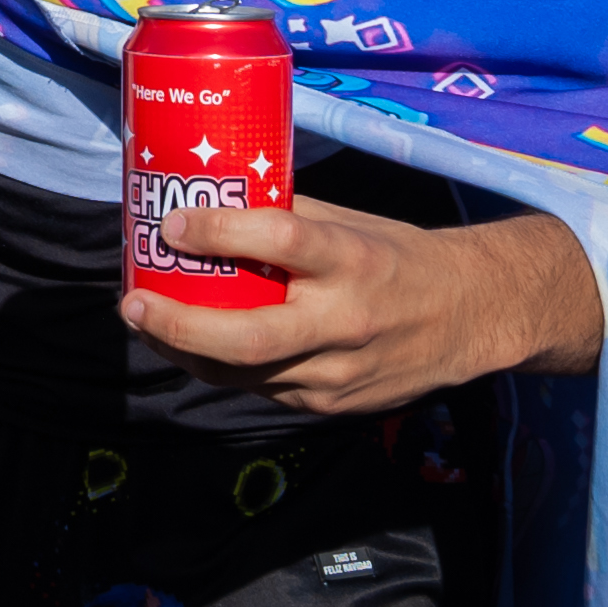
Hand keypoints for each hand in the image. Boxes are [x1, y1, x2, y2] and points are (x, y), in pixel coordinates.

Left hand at [121, 200, 601, 412]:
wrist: (474, 318)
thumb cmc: (400, 256)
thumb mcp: (352, 222)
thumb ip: (287, 217)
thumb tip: (210, 200)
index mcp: (354, 259)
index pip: (280, 241)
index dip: (219, 232)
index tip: (172, 223)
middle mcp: (346, 321)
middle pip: (250, 337)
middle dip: (180, 325)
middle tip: (133, 304)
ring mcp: (339, 374)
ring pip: (245, 373)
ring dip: (186, 350)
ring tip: (148, 322)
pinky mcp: (332, 406)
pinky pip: (262, 389)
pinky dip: (222, 368)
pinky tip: (193, 345)